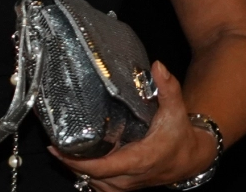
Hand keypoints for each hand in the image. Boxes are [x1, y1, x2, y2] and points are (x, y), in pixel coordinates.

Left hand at [49, 62, 216, 190]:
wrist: (192, 159)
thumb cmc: (180, 136)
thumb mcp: (176, 111)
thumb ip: (168, 88)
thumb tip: (158, 66)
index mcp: (140, 160)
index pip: (102, 168)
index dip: (77, 161)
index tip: (57, 149)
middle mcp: (130, 177)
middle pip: (91, 176)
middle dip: (70, 162)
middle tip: (52, 142)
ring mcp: (126, 185)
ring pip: (92, 184)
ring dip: (76, 169)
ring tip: (60, 149)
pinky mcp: (124, 186)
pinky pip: (99, 186)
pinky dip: (85, 175)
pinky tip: (74, 160)